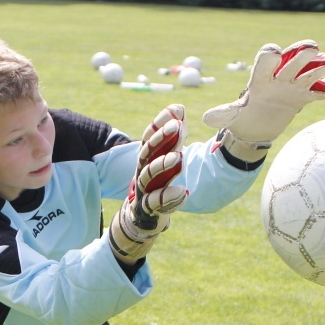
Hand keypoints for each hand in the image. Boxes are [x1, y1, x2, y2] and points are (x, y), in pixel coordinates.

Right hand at [108, 105, 188, 263]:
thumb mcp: (167, 155)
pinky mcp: (148, 208)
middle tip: (177, 126)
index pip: (150, 136)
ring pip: (148, 175)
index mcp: (147, 157)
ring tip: (179, 156)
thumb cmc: (158, 182)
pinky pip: (156, 203)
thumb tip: (179, 108)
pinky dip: (168, 198)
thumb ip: (174, 135)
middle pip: (147, 152)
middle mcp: (142, 171)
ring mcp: (144, 190)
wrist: (141, 216)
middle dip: (160, 138)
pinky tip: (182, 192)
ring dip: (162, 165)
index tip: (176, 110)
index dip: (160, 122)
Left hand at [202, 40, 324, 158]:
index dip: (269, 58)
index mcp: (259, 80)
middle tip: (311, 48)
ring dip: (321, 67)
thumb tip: (206, 118)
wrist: (255, 128)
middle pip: (291, 62)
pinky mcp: (302, 98)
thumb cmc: (241, 118)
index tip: (275, 54)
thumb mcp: (231, 117)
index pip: (264, 63)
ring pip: (308, 73)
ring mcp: (292, 87)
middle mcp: (278, 79)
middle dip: (300, 54)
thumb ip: (223, 114)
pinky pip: (317, 93)